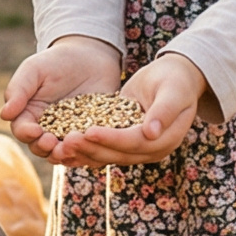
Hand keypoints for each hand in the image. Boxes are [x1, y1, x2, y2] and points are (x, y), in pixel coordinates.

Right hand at [2, 36, 121, 161]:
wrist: (91, 56)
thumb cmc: (56, 61)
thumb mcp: (34, 70)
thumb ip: (18, 90)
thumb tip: (4, 114)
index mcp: (29, 114)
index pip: (22, 130)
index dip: (26, 133)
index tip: (35, 131)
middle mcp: (46, 128)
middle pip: (39, 147)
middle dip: (44, 148)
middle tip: (51, 142)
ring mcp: (67, 133)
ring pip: (61, 152)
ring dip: (63, 154)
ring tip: (68, 148)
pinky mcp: (88, 134)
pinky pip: (85, 149)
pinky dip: (84, 153)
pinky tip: (87, 148)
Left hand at [42, 52, 205, 167]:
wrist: (174, 79)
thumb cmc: (176, 80)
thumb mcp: (174, 91)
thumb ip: (165, 111)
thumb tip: (151, 133)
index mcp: (165, 140)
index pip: (134, 143)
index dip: (111, 139)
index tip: (89, 131)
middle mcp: (150, 150)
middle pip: (117, 154)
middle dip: (91, 148)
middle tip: (66, 141)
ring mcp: (136, 149)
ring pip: (106, 156)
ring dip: (82, 152)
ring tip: (60, 144)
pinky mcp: (122, 143)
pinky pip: (101, 150)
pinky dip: (82, 150)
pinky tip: (62, 146)